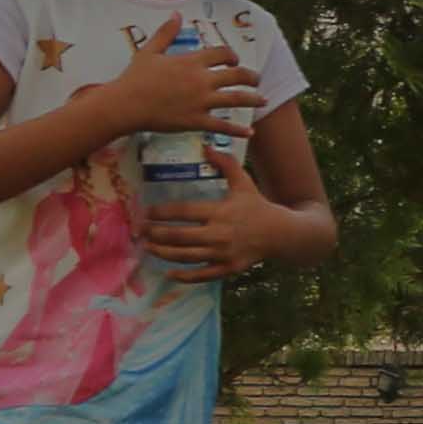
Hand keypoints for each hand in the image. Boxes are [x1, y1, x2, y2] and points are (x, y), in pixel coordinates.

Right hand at [85, 23, 261, 149]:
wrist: (125, 105)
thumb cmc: (135, 78)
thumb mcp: (149, 51)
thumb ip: (166, 32)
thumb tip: (176, 14)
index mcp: (191, 61)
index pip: (222, 53)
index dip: (232, 55)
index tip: (234, 59)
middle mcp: (201, 80)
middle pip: (237, 75)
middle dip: (251, 76)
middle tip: (257, 79)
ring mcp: (201, 101)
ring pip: (237, 99)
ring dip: (254, 99)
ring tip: (263, 100)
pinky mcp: (196, 121)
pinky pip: (222, 126)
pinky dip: (238, 130)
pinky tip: (250, 132)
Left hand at [136, 179, 289, 285]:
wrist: (281, 233)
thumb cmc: (257, 206)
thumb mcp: (244, 182)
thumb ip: (225, 164)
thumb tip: (206, 147)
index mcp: (220, 212)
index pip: (183, 211)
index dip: (161, 212)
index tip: (146, 212)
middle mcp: (219, 234)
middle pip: (179, 236)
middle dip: (156, 233)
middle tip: (141, 231)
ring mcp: (223, 253)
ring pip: (186, 256)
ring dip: (163, 252)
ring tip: (149, 247)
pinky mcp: (227, 268)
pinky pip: (201, 275)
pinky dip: (184, 277)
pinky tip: (169, 273)